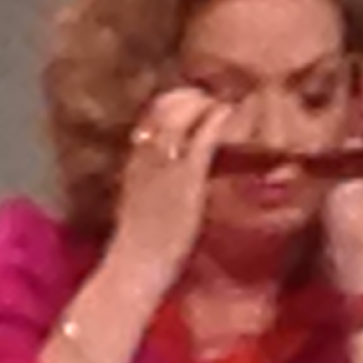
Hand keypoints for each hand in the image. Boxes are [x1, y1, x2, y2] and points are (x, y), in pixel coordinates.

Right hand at [103, 86, 231, 290]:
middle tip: (211, 96)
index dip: (169, 103)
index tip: (189, 100)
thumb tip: (168, 180)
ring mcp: (165, 166)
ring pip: (181, 115)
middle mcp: (145, 157)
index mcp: (134, 163)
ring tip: (222, 103)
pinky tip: (228, 115)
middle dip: (188, 96)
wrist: (136, 266)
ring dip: (203, 103)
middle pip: (163, 108)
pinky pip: (202, 139)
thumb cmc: (141, 246)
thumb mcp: (141, 206)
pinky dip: (216, 121)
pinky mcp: (186, 180)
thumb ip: (152, 186)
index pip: (148, 118)